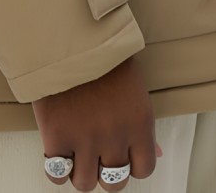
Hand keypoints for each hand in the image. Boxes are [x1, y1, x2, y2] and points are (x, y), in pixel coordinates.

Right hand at [32, 56, 159, 190]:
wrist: (72, 37)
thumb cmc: (106, 59)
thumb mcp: (135, 89)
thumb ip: (144, 126)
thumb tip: (158, 153)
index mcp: (139, 122)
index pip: (145, 169)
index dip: (133, 165)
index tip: (124, 154)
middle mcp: (115, 136)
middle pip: (115, 183)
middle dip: (107, 172)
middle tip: (98, 155)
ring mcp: (84, 139)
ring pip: (85, 184)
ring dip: (81, 172)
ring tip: (78, 152)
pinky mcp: (56, 138)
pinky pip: (56, 175)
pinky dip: (57, 169)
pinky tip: (60, 152)